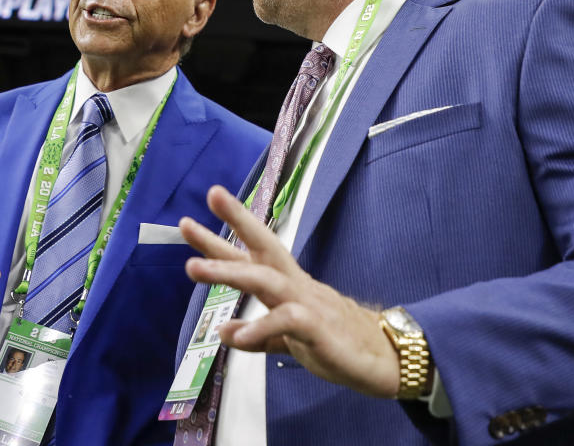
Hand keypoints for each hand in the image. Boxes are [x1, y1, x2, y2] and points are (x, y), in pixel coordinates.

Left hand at [180, 185, 398, 398]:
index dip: (226, 232)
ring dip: (229, 272)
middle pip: (262, 248)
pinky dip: (261, 327)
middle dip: (228, 228)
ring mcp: (309, 303)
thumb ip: (258, 335)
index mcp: (287, 284)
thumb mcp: (288, 339)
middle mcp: (296, 285)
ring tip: (193, 268)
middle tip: (188, 218)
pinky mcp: (320, 329)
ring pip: (266, 279)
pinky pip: (288, 322)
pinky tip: (235, 334)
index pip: (253, 252)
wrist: (384, 358)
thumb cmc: (337, 341)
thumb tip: (222, 331)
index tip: (196, 215)